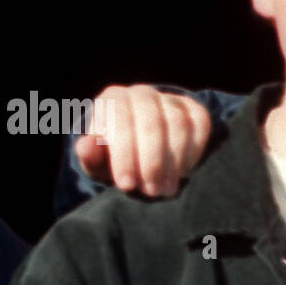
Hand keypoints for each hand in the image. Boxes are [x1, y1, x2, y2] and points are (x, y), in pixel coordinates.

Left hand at [76, 85, 211, 196]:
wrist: (140, 151)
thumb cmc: (114, 158)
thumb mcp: (98, 162)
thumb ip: (91, 156)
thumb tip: (85, 146)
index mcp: (112, 99)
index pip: (119, 120)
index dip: (124, 154)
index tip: (126, 184)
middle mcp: (141, 93)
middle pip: (151, 122)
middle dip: (152, 161)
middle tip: (151, 191)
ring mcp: (169, 99)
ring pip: (177, 123)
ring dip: (174, 160)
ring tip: (166, 189)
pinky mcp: (193, 108)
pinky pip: (200, 124)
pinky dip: (194, 150)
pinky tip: (184, 172)